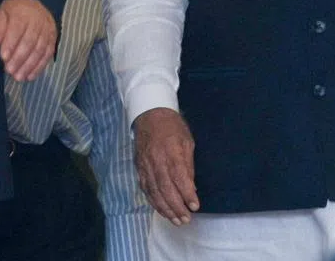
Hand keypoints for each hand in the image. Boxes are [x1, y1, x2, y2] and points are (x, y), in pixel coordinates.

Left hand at [0, 0, 56, 81]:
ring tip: (18, 77)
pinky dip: (40, 67)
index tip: (3, 57)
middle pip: (30, 41)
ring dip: (29, 65)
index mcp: (23, 12)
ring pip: (40, 49)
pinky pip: (48, 54)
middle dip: (19, 58)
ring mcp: (47, 30)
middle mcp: (38, 21)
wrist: (34, 4)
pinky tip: (30, 76)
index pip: (17, 28)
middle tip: (9, 71)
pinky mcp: (53, 38)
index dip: (10, 44)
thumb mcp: (3, 12)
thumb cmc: (15, 11)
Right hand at [134, 107, 199, 224]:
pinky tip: (162, 210)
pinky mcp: (139, 168)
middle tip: (186, 219)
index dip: (187, 194)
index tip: (195, 206)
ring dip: (165, 209)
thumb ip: (188, 165)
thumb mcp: (187, 141)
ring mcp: (145, 165)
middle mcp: (156, 160)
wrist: (149, 114)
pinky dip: (154, 202)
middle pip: (166, 189)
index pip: (180, 177)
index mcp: (171, 151)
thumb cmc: (172, 126)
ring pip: (154, 192)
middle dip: (177, 207)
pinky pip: (146, 189)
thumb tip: (192, 187)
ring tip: (176, 220)